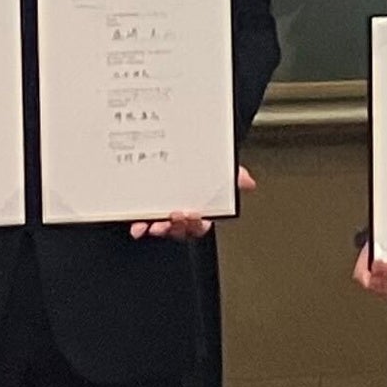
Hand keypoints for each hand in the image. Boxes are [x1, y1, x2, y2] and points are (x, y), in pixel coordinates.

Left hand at [131, 166, 255, 242]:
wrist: (161, 156)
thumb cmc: (194, 170)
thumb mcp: (216, 173)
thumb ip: (233, 177)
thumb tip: (249, 182)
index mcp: (197, 211)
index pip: (200, 224)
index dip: (198, 223)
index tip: (195, 214)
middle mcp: (178, 216)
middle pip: (181, 230)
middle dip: (178, 227)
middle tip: (176, 215)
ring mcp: (160, 216)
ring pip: (161, 230)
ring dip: (159, 230)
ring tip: (156, 224)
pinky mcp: (142, 214)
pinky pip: (141, 227)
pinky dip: (139, 228)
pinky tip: (138, 227)